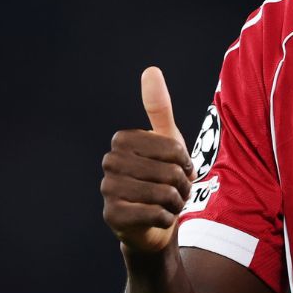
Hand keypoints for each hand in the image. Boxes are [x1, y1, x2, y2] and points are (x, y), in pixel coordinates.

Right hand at [102, 66, 194, 254]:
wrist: (154, 222)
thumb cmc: (163, 175)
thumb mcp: (168, 140)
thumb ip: (159, 107)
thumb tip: (150, 70)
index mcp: (122, 139)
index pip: (172, 147)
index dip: (184, 161)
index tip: (179, 167)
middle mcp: (110, 162)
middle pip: (168, 171)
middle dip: (182, 184)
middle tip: (176, 190)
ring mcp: (107, 189)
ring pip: (162, 193)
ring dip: (176, 202)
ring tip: (169, 203)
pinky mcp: (112, 215)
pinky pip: (154, 213)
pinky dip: (166, 218)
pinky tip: (159, 217)